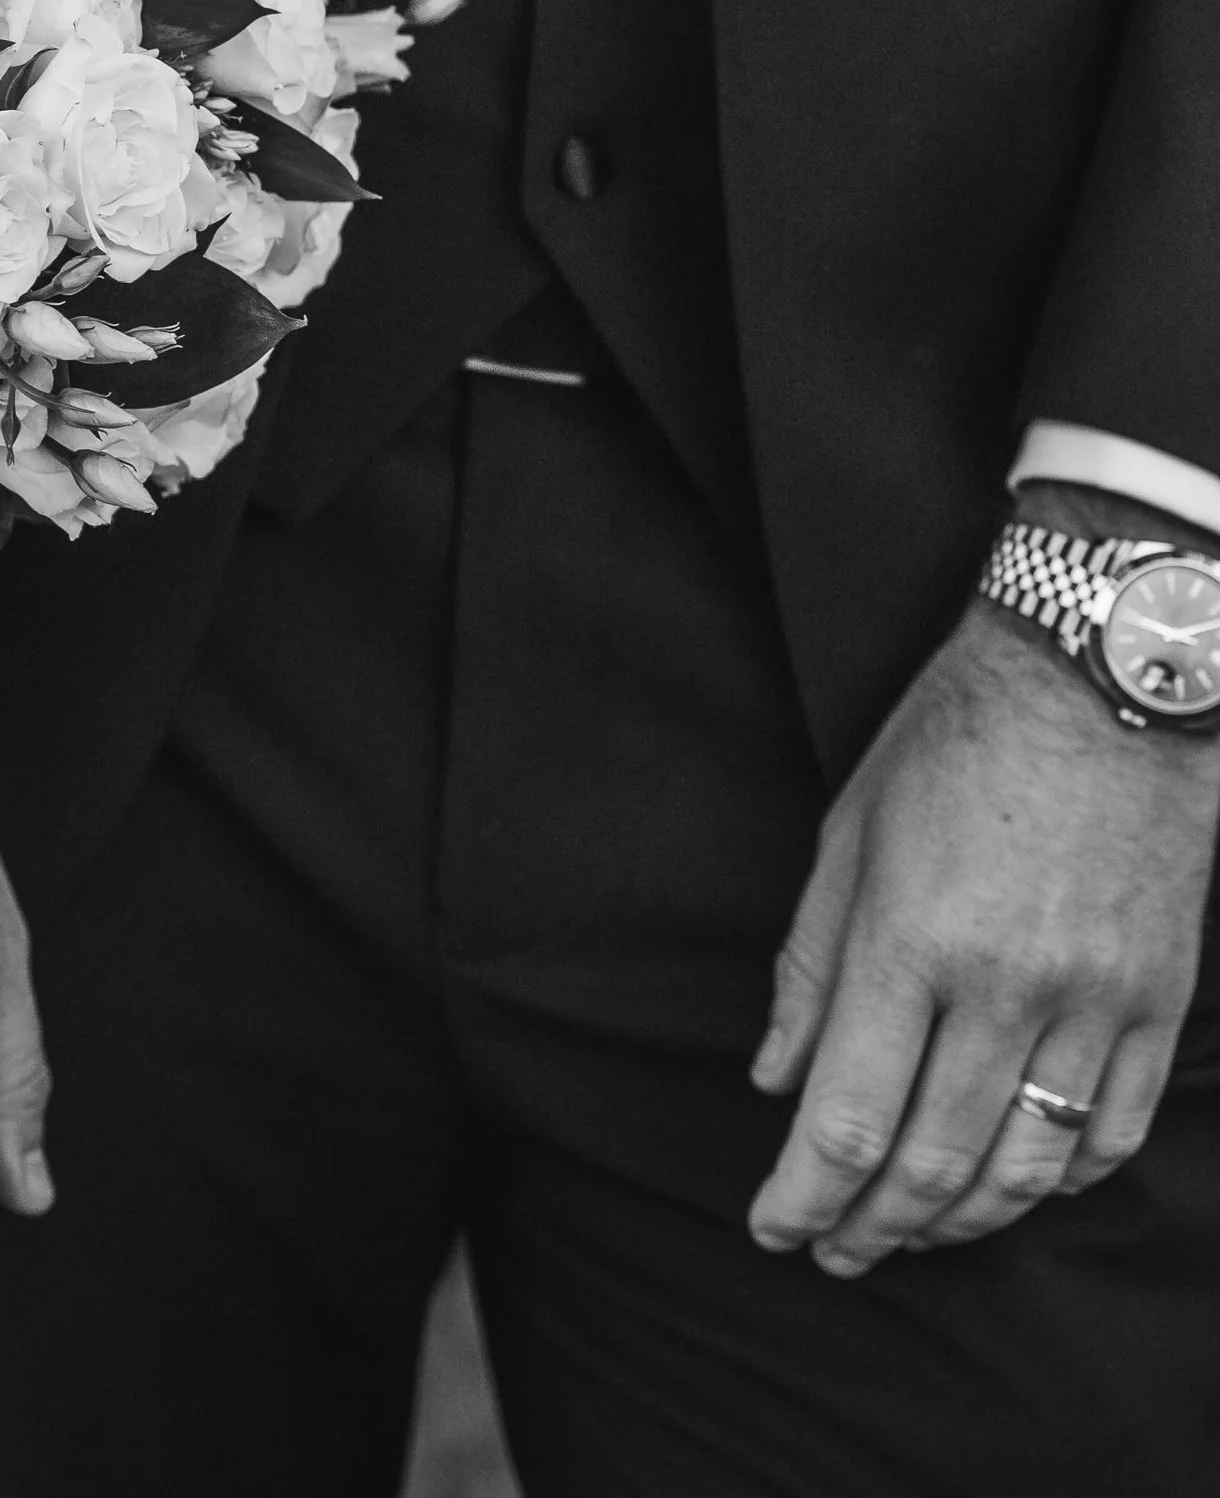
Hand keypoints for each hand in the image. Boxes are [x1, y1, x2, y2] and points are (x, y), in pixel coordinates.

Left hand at [749, 590, 1219, 1275]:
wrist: (1100, 679)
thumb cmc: (953, 739)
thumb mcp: (850, 831)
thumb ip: (812, 965)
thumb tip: (775, 1077)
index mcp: (912, 942)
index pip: (848, 1117)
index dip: (803, 1193)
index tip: (772, 1228)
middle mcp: (1006, 989)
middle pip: (931, 1162)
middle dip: (871, 1226)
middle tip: (832, 1251)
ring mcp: (1094, 1003)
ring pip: (1025, 1166)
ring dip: (959, 1221)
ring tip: (911, 1235)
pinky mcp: (1157, 1001)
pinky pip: (1113, 1133)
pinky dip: (1061, 1180)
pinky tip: (1017, 1189)